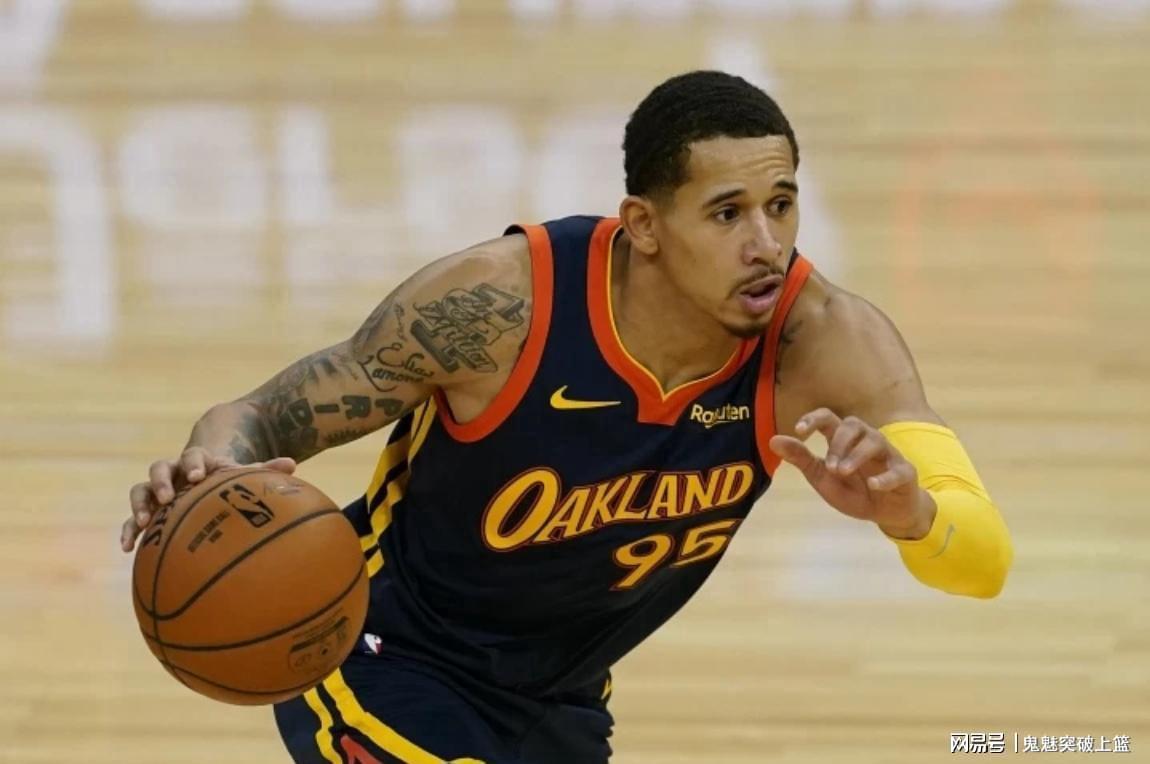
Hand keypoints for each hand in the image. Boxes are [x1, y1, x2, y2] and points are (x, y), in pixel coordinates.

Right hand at [120, 447, 295, 552]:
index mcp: (197, 460)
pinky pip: (131, 519)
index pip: (192, 456)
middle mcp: (173, 472)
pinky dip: (128, 531)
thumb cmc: (227, 480)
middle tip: (167, 497)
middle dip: (161, 482)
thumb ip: (265, 470)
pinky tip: (127, 549)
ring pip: (140, 490)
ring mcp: (157, 490)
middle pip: (160, 468)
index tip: (198, 476)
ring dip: (140, 504)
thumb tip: (293, 464)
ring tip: (143, 522)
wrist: (205, 479)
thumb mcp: (243, 474)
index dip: (193, 464)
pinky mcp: (148, 510)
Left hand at [769, 408, 934, 537]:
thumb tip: (773, 440)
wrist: (886, 512)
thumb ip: (801, 459)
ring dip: (856, 455)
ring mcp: (887, 455)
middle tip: (829, 467)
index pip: (828, 418)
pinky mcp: (904, 473)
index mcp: (843, 440)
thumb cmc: (853, 490)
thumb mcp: (822, 477)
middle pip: (853, 424)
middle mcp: (866, 441)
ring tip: (842, 472)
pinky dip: (885, 477)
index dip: (814, 419)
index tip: (800, 431)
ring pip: (875, 440)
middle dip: (838, 443)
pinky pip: (898, 470)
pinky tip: (872, 486)